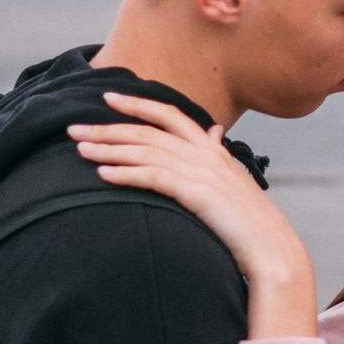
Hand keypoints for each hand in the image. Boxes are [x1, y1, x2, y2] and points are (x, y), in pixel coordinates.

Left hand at [72, 93, 318, 338]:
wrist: (270, 246)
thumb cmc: (248, 219)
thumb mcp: (233, 177)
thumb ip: (217, 153)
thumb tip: (212, 130)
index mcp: (210, 147)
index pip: (169, 114)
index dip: (137, 103)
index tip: (107, 97)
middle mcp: (204, 152)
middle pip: (147, 131)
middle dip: (107, 128)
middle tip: (73, 128)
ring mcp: (200, 171)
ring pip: (145, 151)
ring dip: (108, 149)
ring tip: (79, 149)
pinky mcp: (195, 193)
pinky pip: (153, 177)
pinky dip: (126, 173)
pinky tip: (103, 174)